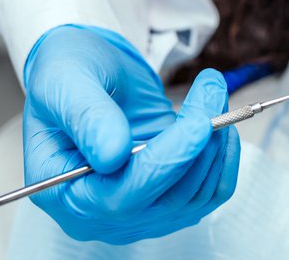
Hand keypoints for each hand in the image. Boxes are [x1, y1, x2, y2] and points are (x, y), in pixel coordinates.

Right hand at [22, 25, 239, 243]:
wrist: (89, 74)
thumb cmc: (68, 76)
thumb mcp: (64, 83)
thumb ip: (86, 117)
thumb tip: (112, 155)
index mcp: (66, 195)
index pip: (122, 196)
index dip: (165, 162)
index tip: (199, 124)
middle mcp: (102, 214)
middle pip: (168, 199)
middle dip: (198, 144)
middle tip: (211, 87)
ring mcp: (139, 209)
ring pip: (197, 194)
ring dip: (215, 142)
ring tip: (211, 90)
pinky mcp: (168, 195)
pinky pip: (210, 191)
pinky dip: (223, 156)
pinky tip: (218, 119)